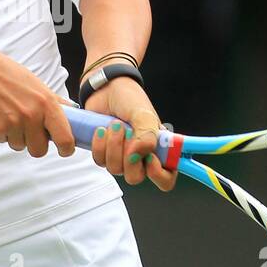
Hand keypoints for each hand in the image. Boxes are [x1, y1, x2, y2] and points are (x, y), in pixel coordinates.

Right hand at [0, 44, 78, 158]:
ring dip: (15, 136)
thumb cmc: (4, 73)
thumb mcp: (34, 83)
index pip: (65, 137)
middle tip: (28, 131)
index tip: (64, 150)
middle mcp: (32, 115)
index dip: (66, 148)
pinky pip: (3, 141)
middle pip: (40, 149)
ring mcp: (14, 124)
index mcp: (46, 102)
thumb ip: (52, 101)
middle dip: (34, 144)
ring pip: (20, 146)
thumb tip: (72, 111)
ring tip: (7, 115)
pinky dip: (0, 132)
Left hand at [82, 75, 177, 191]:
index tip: (150, 158)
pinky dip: (99, 146)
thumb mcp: (143, 114)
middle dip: (127, 157)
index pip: (167, 178)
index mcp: (159, 149)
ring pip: (115, 169)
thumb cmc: (130, 99)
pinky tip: (101, 130)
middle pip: (135, 177)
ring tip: (114, 125)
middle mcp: (142, 156)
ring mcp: (122, 156)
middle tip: (126, 133)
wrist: (106, 89)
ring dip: (112, 147)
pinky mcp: (104, 153)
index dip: (159, 175)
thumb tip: (138, 154)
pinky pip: (100, 161)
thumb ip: (146, 135)